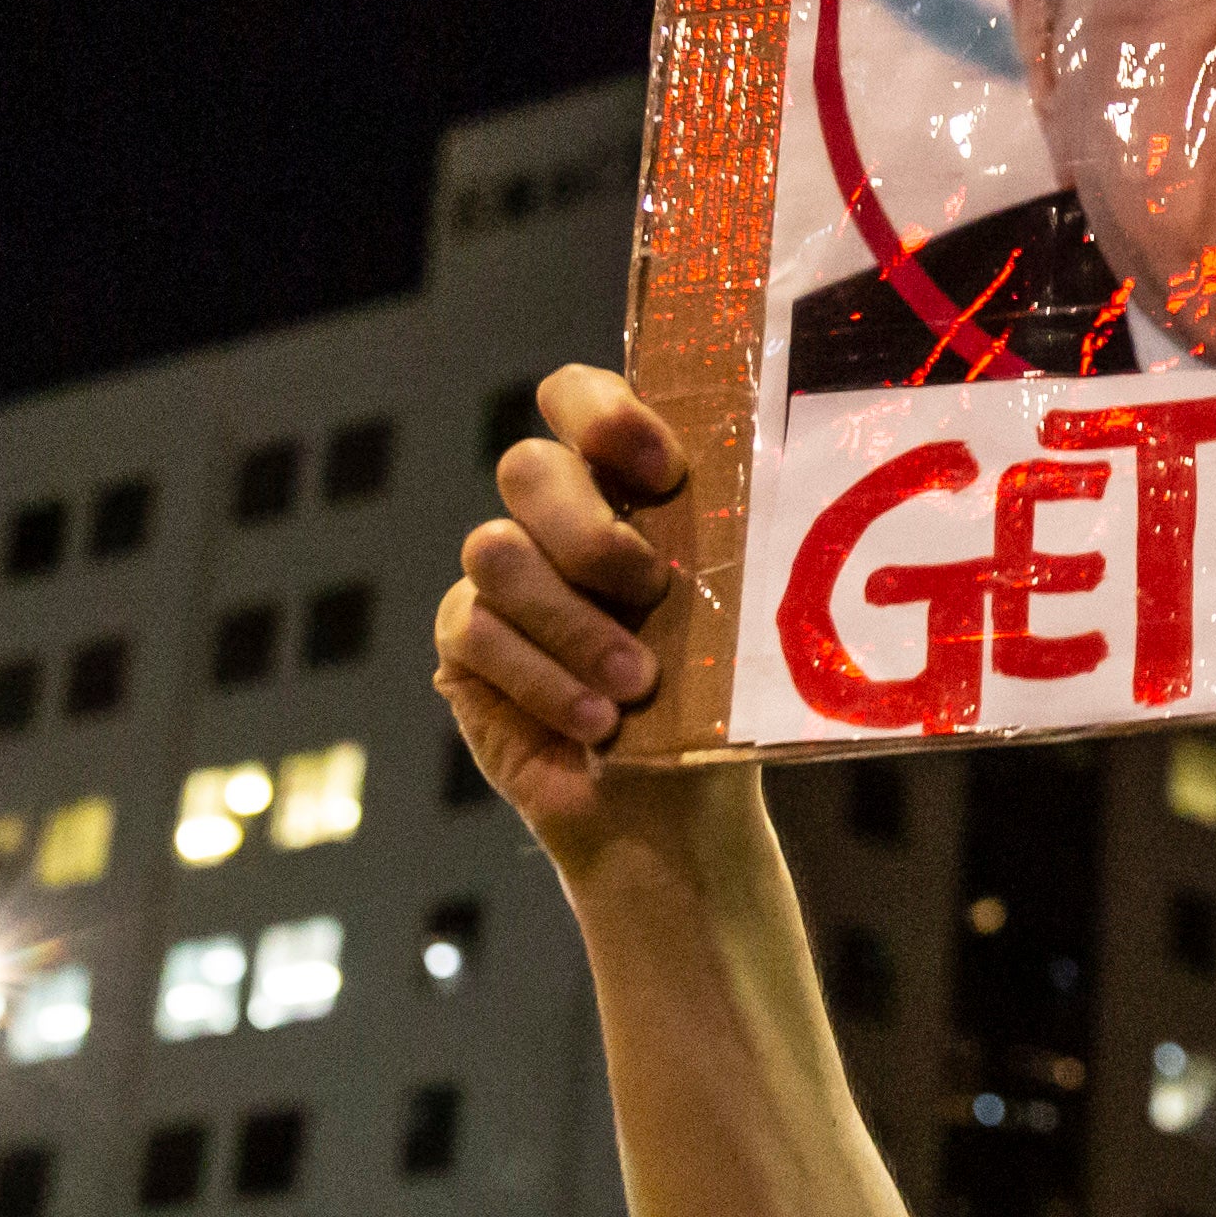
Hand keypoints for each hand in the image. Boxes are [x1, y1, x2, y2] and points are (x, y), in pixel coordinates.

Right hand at [434, 365, 684, 863]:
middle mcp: (552, 521)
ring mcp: (501, 579)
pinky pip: (475, 631)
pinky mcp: (464, 643)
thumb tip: (751, 503)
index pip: (578, 401)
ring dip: (572, 623)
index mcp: (623, 490)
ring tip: (635, 684)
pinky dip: (544, 681)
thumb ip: (715, 549)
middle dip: (588, 532)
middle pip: (526, 469)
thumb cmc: (714, 705)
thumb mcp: (730, 617)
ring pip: (495, 553)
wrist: (676, 815)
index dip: (604, 417)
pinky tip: (596, 723)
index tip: (663, 474)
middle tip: (649, 592)